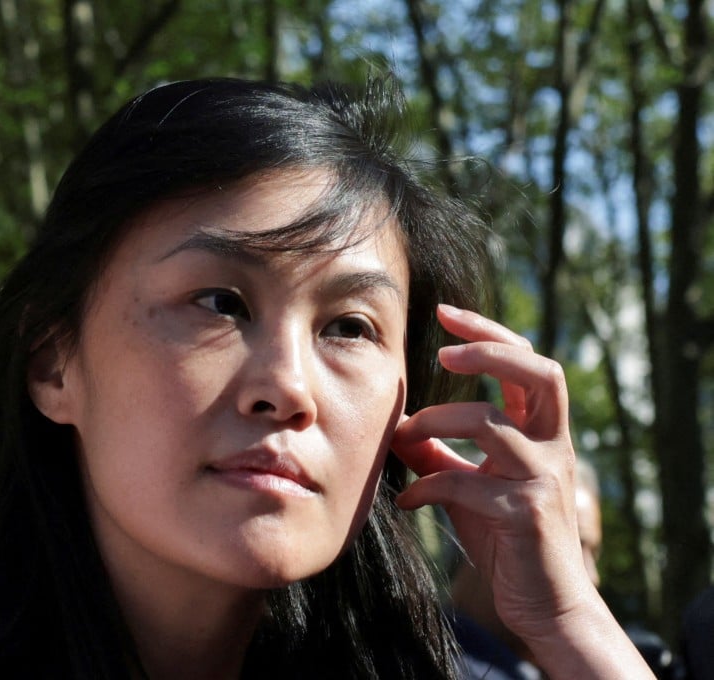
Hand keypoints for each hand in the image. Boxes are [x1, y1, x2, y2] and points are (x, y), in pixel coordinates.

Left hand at [391, 304, 593, 643]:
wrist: (545, 603)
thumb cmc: (506, 537)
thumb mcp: (470, 484)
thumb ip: (440, 451)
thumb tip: (395, 426)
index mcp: (541, 431)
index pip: (526, 362)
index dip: (489, 333)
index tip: (445, 314)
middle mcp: (552, 447)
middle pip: (539, 373)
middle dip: (489, 352)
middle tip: (443, 353)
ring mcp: (543, 478)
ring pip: (491, 423)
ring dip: (436, 420)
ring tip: (403, 437)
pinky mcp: (526, 514)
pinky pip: (467, 484)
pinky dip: (425, 487)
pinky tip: (405, 502)